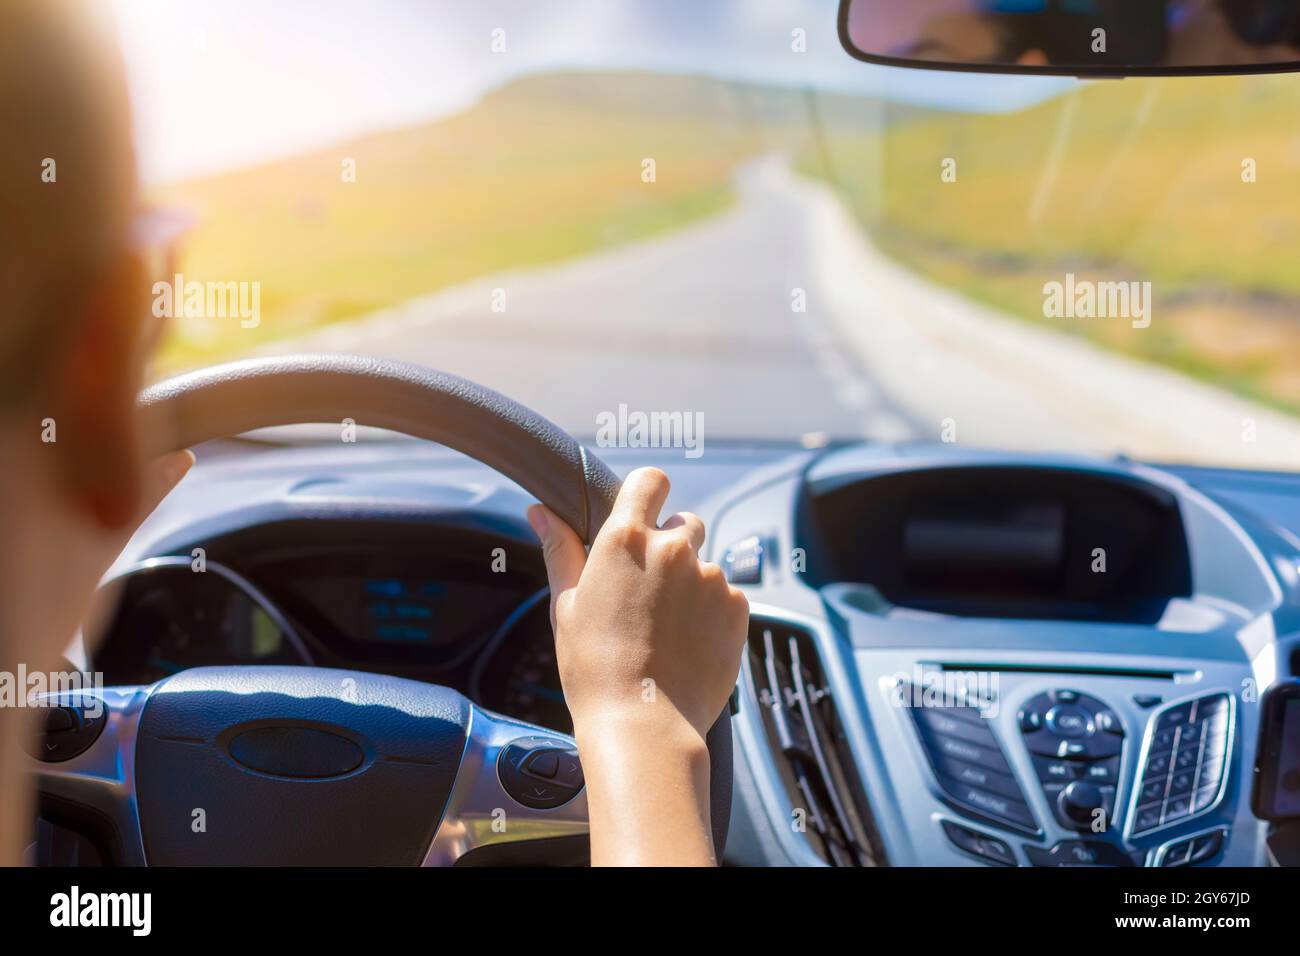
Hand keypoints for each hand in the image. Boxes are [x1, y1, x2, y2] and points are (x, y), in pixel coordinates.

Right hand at [527, 466, 748, 864]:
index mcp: (626, 540)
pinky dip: (712, 613)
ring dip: (691, 585)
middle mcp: (674, 548)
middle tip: (649, 590)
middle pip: (684, 522)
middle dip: (671, 545)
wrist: (644, 725)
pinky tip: (688, 644)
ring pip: (704, 565)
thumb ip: (560, 549)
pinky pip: (726, 597)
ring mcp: (711, 577)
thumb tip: (540, 512)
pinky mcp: (738, 607)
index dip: (648, 493)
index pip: (651, 481)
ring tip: (667, 630)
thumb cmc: (594, 669)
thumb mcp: (567, 604)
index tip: (643, 512)